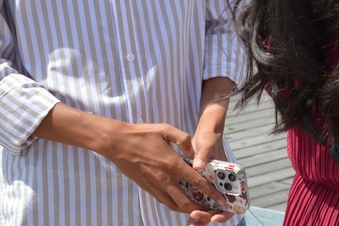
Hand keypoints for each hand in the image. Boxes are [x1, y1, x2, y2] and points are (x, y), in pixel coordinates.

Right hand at [98, 120, 228, 215]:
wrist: (117, 143)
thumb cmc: (143, 134)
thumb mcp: (166, 129)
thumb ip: (184, 140)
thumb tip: (194, 151)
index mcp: (172, 164)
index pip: (196, 182)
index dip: (211, 193)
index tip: (221, 199)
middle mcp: (164, 179)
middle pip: (185, 202)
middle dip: (200, 208)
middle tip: (210, 210)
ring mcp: (154, 185)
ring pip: (173, 205)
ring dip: (186, 209)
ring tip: (197, 208)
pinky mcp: (146, 187)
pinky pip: (163, 200)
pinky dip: (173, 204)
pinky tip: (180, 200)